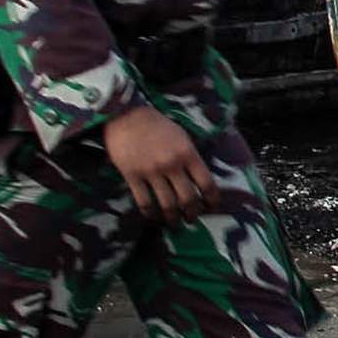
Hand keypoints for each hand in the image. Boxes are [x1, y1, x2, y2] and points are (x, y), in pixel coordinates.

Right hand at [103, 104, 219, 222]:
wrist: (126, 116)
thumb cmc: (157, 125)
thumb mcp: (182, 136)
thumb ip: (191, 157)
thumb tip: (200, 180)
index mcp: (187, 153)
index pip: (206, 183)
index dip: (212, 199)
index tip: (211, 206)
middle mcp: (172, 164)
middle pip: (188, 199)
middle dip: (192, 213)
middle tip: (192, 218)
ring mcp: (151, 171)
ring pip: (167, 205)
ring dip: (173, 218)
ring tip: (174, 222)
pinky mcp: (132, 176)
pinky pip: (144, 202)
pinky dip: (150, 213)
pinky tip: (153, 216)